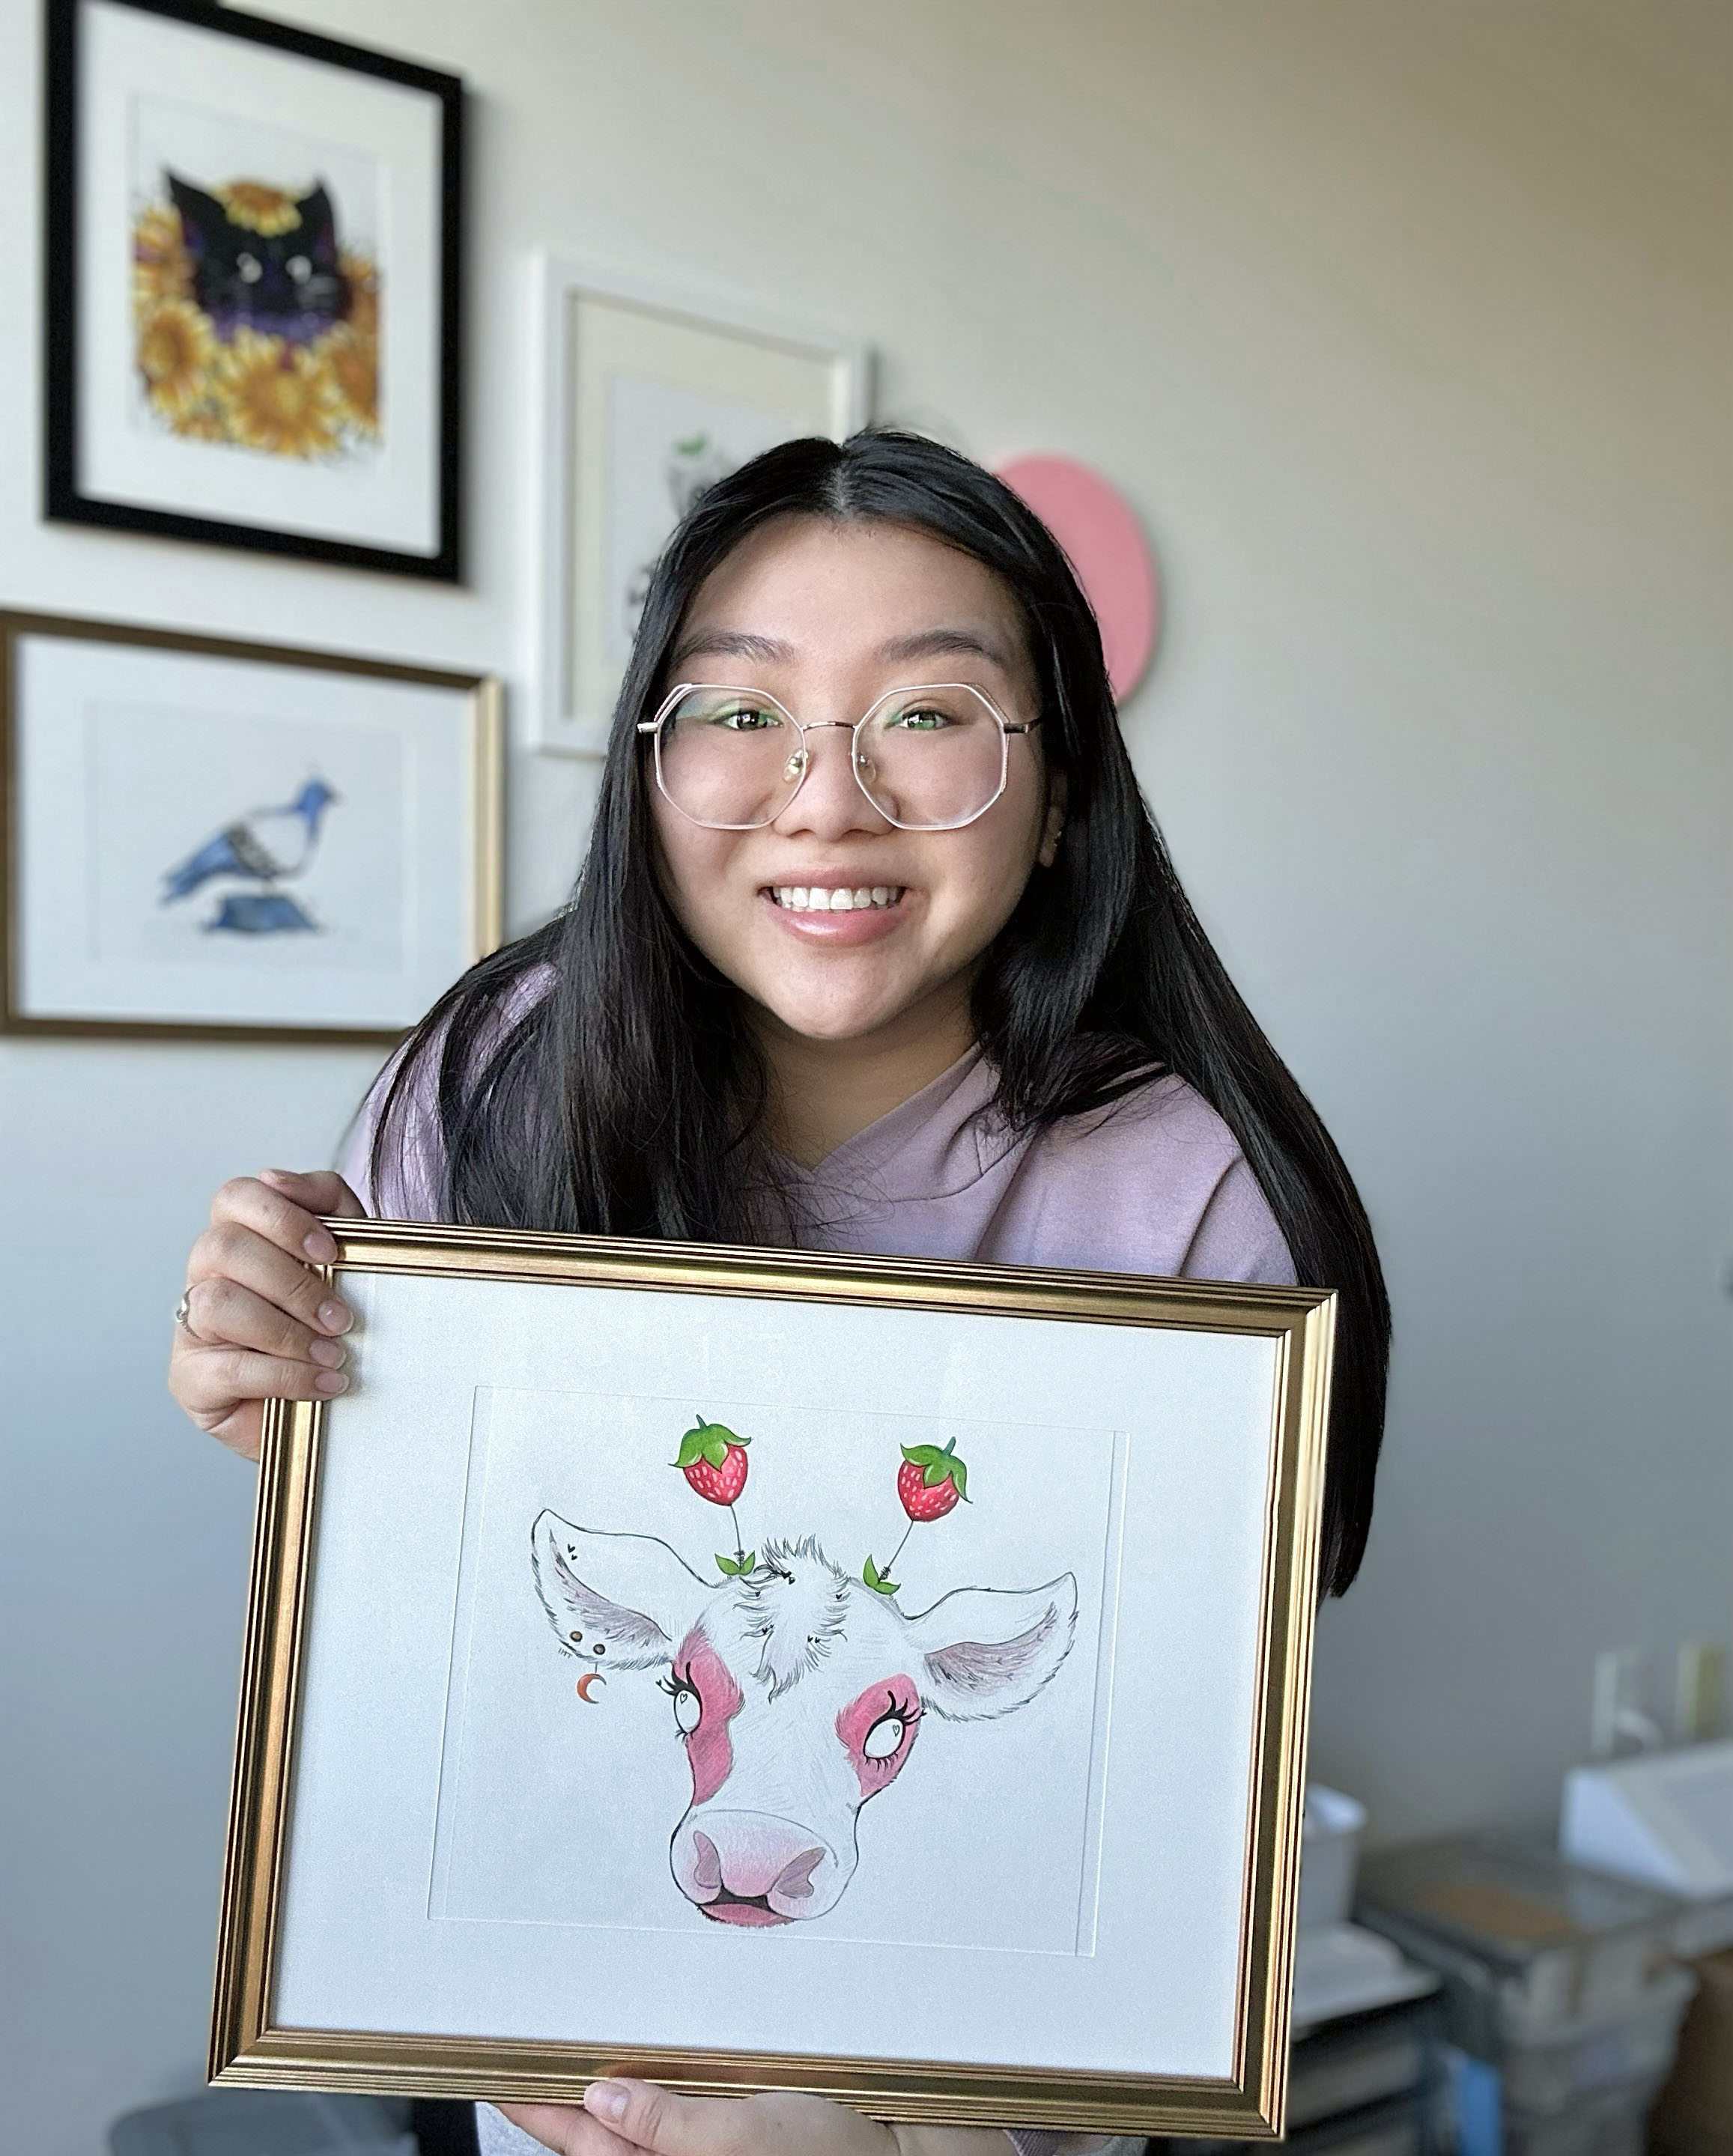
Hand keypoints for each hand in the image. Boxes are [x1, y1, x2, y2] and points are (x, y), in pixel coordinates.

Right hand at [168, 1168, 364, 1461]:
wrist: (332, 1397)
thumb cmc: (331, 1318)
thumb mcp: (347, 1254)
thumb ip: (327, 1204)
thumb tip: (281, 1181)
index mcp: (238, 1234)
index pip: (234, 1197)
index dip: (281, 1217)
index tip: (330, 1252)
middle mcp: (204, 1274)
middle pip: (224, 1246)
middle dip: (293, 1283)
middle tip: (342, 1318)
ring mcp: (190, 1325)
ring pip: (218, 1303)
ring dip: (287, 1332)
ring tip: (335, 1354)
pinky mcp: (189, 1378)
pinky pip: (229, 1368)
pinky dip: (287, 1376)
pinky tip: (325, 1383)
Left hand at [499, 2080, 1012, 2155]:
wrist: (911, 2152)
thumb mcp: (747, 2135)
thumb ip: (669, 2124)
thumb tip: (601, 2096)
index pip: (581, 2139)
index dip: (535, 2106)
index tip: (495, 2070)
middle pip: (604, 2126)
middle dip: (563, 2087)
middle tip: (518, 2042)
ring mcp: (710, 2142)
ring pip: (639, 2110)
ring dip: (608, 2075)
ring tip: (566, 2038)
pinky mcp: (739, 2122)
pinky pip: (679, 2102)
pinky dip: (656, 2074)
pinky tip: (647, 2046)